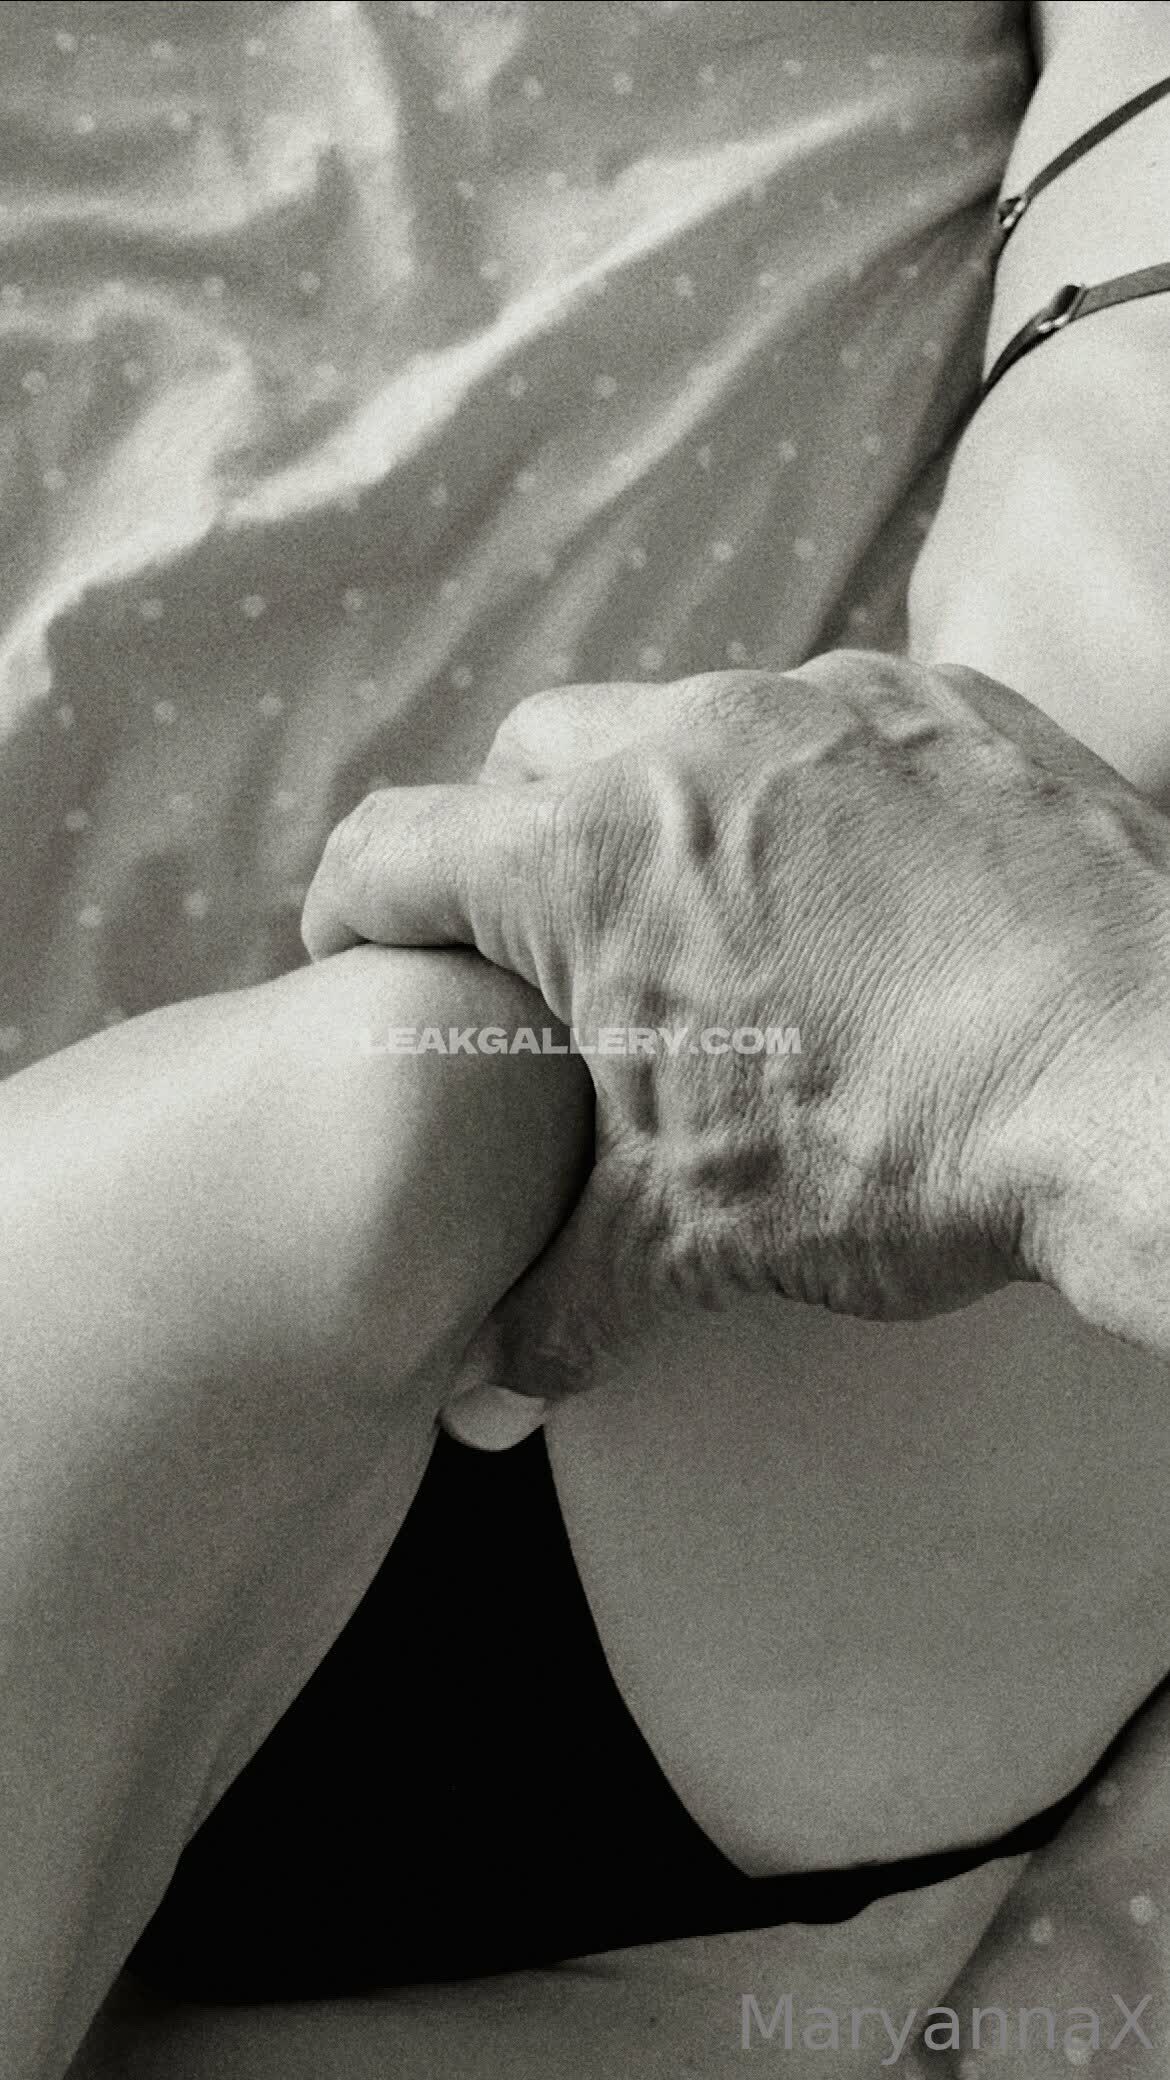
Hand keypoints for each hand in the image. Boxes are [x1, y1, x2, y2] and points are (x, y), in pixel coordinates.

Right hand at [301, 652, 1169, 1416]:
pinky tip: (854, 888)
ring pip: (680, 722)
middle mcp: (690, 740)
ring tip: (710, 920)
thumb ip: (560, 1301)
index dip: (351, 916)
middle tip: (547, 950)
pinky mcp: (949, 703)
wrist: (1147, 1085)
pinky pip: (826, 721)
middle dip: (508, 845)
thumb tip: (488, 1399)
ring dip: (662, 808)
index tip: (360, 963)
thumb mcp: (695, 1241)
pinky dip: (804, 789)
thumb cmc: (901, 1154)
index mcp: (584, 857)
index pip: (389, 851)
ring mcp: (828, 704)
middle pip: (526, 759)